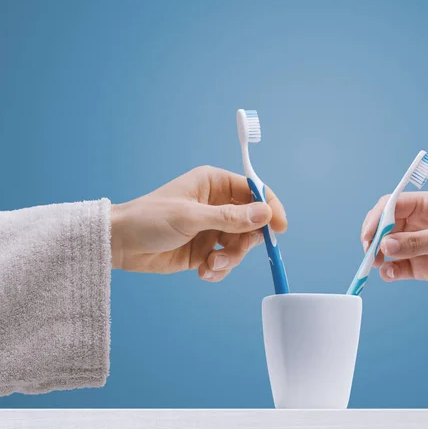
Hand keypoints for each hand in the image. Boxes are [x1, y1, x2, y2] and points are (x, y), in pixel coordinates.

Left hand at [111, 166, 286, 280]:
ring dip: (230, 258)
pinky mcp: (205, 249)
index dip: (269, 207)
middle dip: (245, 240)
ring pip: (241, 244)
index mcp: (214, 183)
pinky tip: (203, 272)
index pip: (253, 191)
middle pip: (251, 221)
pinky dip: (219, 269)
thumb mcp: (191, 217)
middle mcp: (217, 204)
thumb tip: (265, 214)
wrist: (120, 244)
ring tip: (211, 265)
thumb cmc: (150, 218)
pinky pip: (226, 260)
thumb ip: (230, 217)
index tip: (280, 227)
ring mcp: (212, 227)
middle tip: (232, 251)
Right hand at [361, 192, 427, 290]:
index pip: (391, 205)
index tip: (369, 234)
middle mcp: (417, 223)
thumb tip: (385, 245)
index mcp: (424, 205)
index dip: (376, 218)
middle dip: (374, 237)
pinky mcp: (422, 265)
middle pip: (385, 226)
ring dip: (379, 255)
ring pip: (388, 247)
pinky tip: (389, 274)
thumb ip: (416, 242)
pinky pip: (399, 266)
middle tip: (370, 252)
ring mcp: (418, 244)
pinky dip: (390, 271)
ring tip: (378, 265)